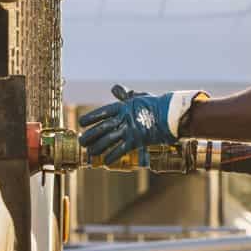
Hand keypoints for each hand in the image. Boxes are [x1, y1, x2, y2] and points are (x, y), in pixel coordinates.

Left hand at [78, 85, 204, 163]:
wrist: (169, 114)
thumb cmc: (154, 105)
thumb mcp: (138, 98)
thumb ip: (125, 95)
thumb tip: (115, 88)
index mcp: (122, 107)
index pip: (102, 112)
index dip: (91, 117)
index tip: (81, 122)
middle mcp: (123, 118)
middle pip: (102, 128)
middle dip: (90, 135)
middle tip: (82, 142)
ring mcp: (129, 129)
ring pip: (109, 140)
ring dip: (98, 147)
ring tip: (90, 152)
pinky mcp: (137, 140)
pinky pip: (121, 149)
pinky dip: (113, 155)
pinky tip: (106, 161)